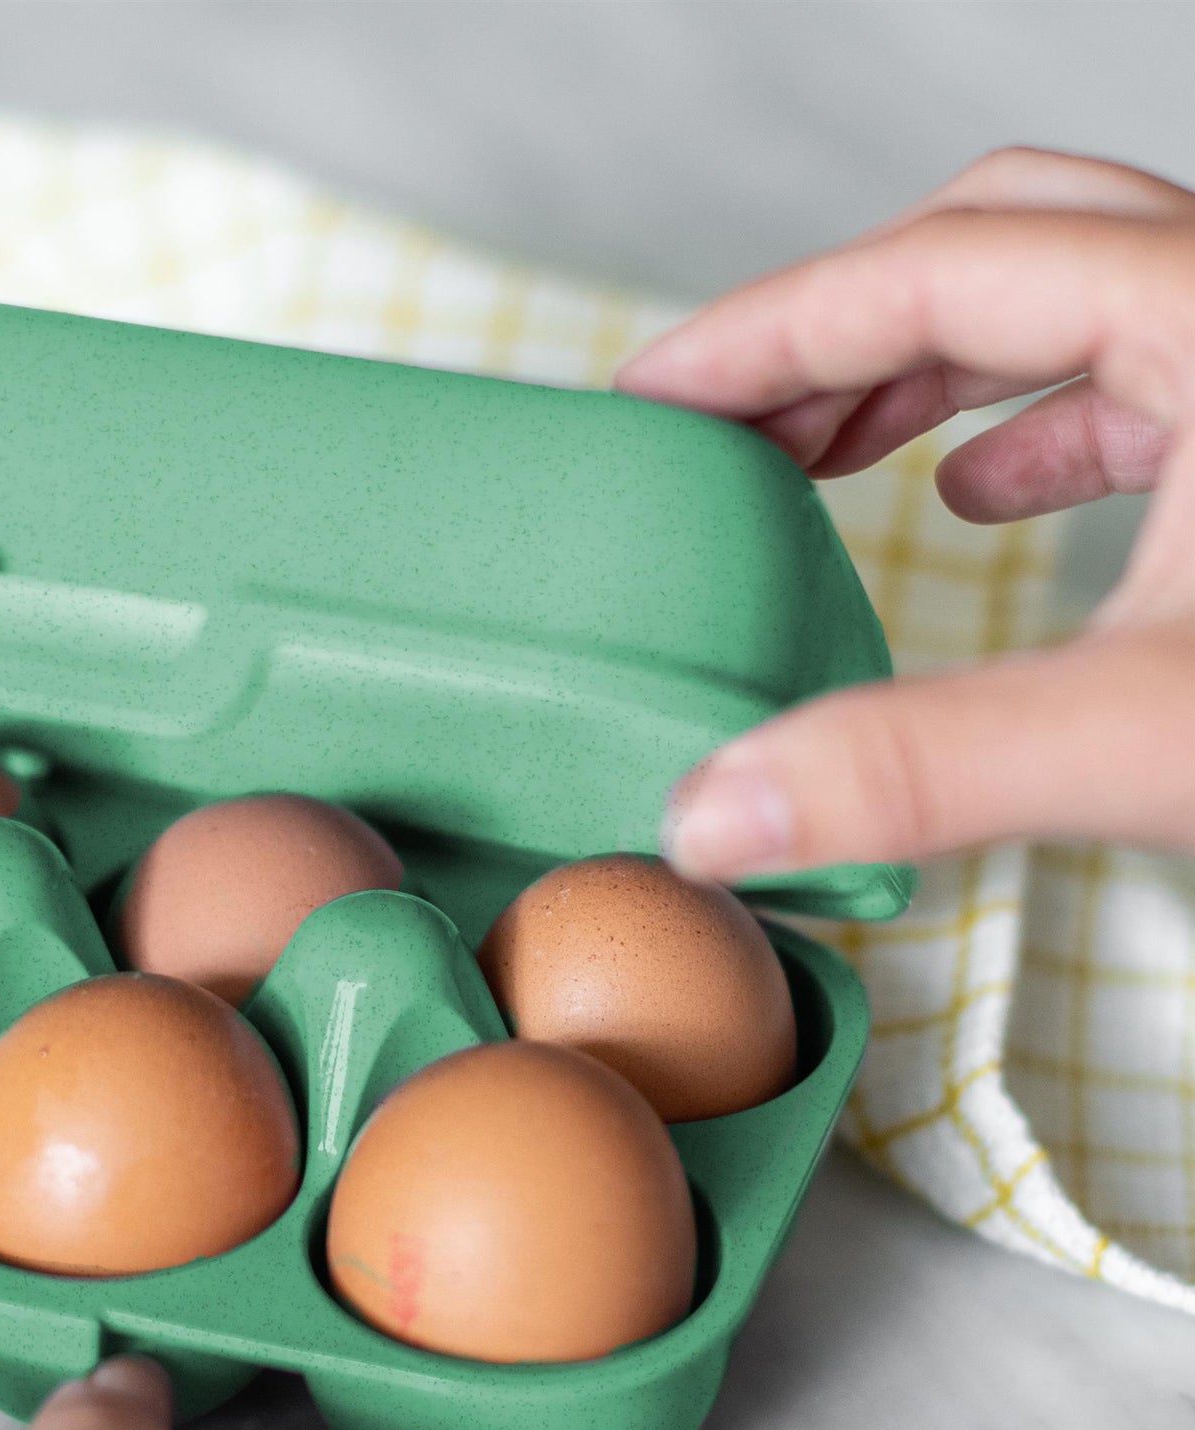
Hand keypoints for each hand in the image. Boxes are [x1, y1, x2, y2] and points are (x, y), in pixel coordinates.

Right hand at [615, 147, 1194, 876]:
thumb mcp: (1157, 736)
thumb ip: (921, 770)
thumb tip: (709, 816)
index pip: (934, 267)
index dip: (768, 326)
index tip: (653, 396)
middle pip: (1000, 244)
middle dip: (841, 328)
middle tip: (730, 422)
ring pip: (1074, 302)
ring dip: (928, 368)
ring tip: (821, 453)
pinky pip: (1140, 379)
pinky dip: (1030, 425)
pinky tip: (979, 496)